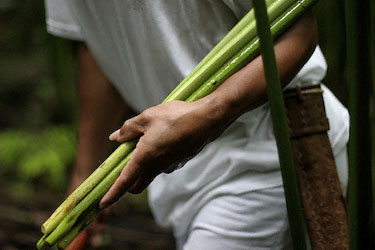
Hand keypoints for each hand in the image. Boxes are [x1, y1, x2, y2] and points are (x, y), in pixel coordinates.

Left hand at [100, 99, 227, 207]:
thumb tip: (116, 137)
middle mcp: (158, 166)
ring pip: (153, 171)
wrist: (207, 119)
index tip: (102, 203)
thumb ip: (128, 128)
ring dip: (146, 163)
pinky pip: (165, 162)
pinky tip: (165, 136)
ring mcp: (171, 165)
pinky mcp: (181, 160)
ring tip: (148, 138)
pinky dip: (159, 156)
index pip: (124, 181)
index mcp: (145, 157)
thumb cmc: (176, 116)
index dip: (112, 194)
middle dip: (129, 183)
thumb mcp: (147, 117)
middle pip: (139, 183)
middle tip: (125, 165)